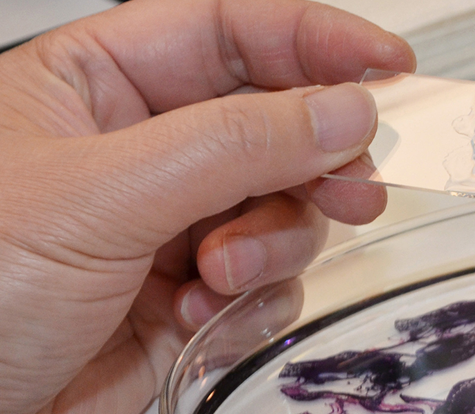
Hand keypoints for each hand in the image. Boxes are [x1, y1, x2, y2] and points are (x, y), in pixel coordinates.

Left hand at [0, 0, 412, 413]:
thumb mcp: (96, 197)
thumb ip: (233, 145)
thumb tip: (339, 108)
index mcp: (88, 85)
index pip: (225, 32)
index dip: (312, 40)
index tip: (386, 65)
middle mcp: (130, 152)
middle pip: (270, 124)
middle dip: (313, 159)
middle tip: (349, 189)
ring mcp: (157, 229)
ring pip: (278, 208)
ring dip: (272, 242)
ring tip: (223, 274)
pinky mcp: (174, 304)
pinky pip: (261, 285)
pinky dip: (249, 305)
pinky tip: (195, 320)